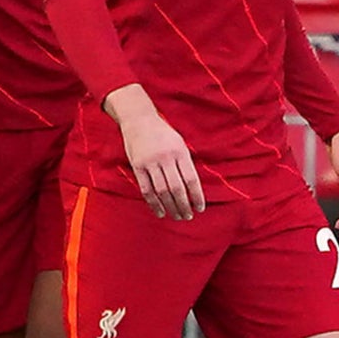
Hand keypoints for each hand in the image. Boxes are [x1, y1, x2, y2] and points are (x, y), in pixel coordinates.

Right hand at [112, 91, 203, 218]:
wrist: (139, 120)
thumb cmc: (163, 134)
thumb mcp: (179, 143)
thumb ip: (185, 163)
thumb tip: (194, 189)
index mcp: (180, 151)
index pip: (191, 179)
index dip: (197, 196)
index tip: (201, 208)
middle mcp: (166, 157)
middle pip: (177, 188)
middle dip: (184, 206)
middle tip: (188, 217)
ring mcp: (150, 162)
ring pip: (162, 192)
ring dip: (170, 207)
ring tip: (177, 217)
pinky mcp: (137, 166)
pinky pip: (146, 189)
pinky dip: (154, 204)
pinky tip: (160, 212)